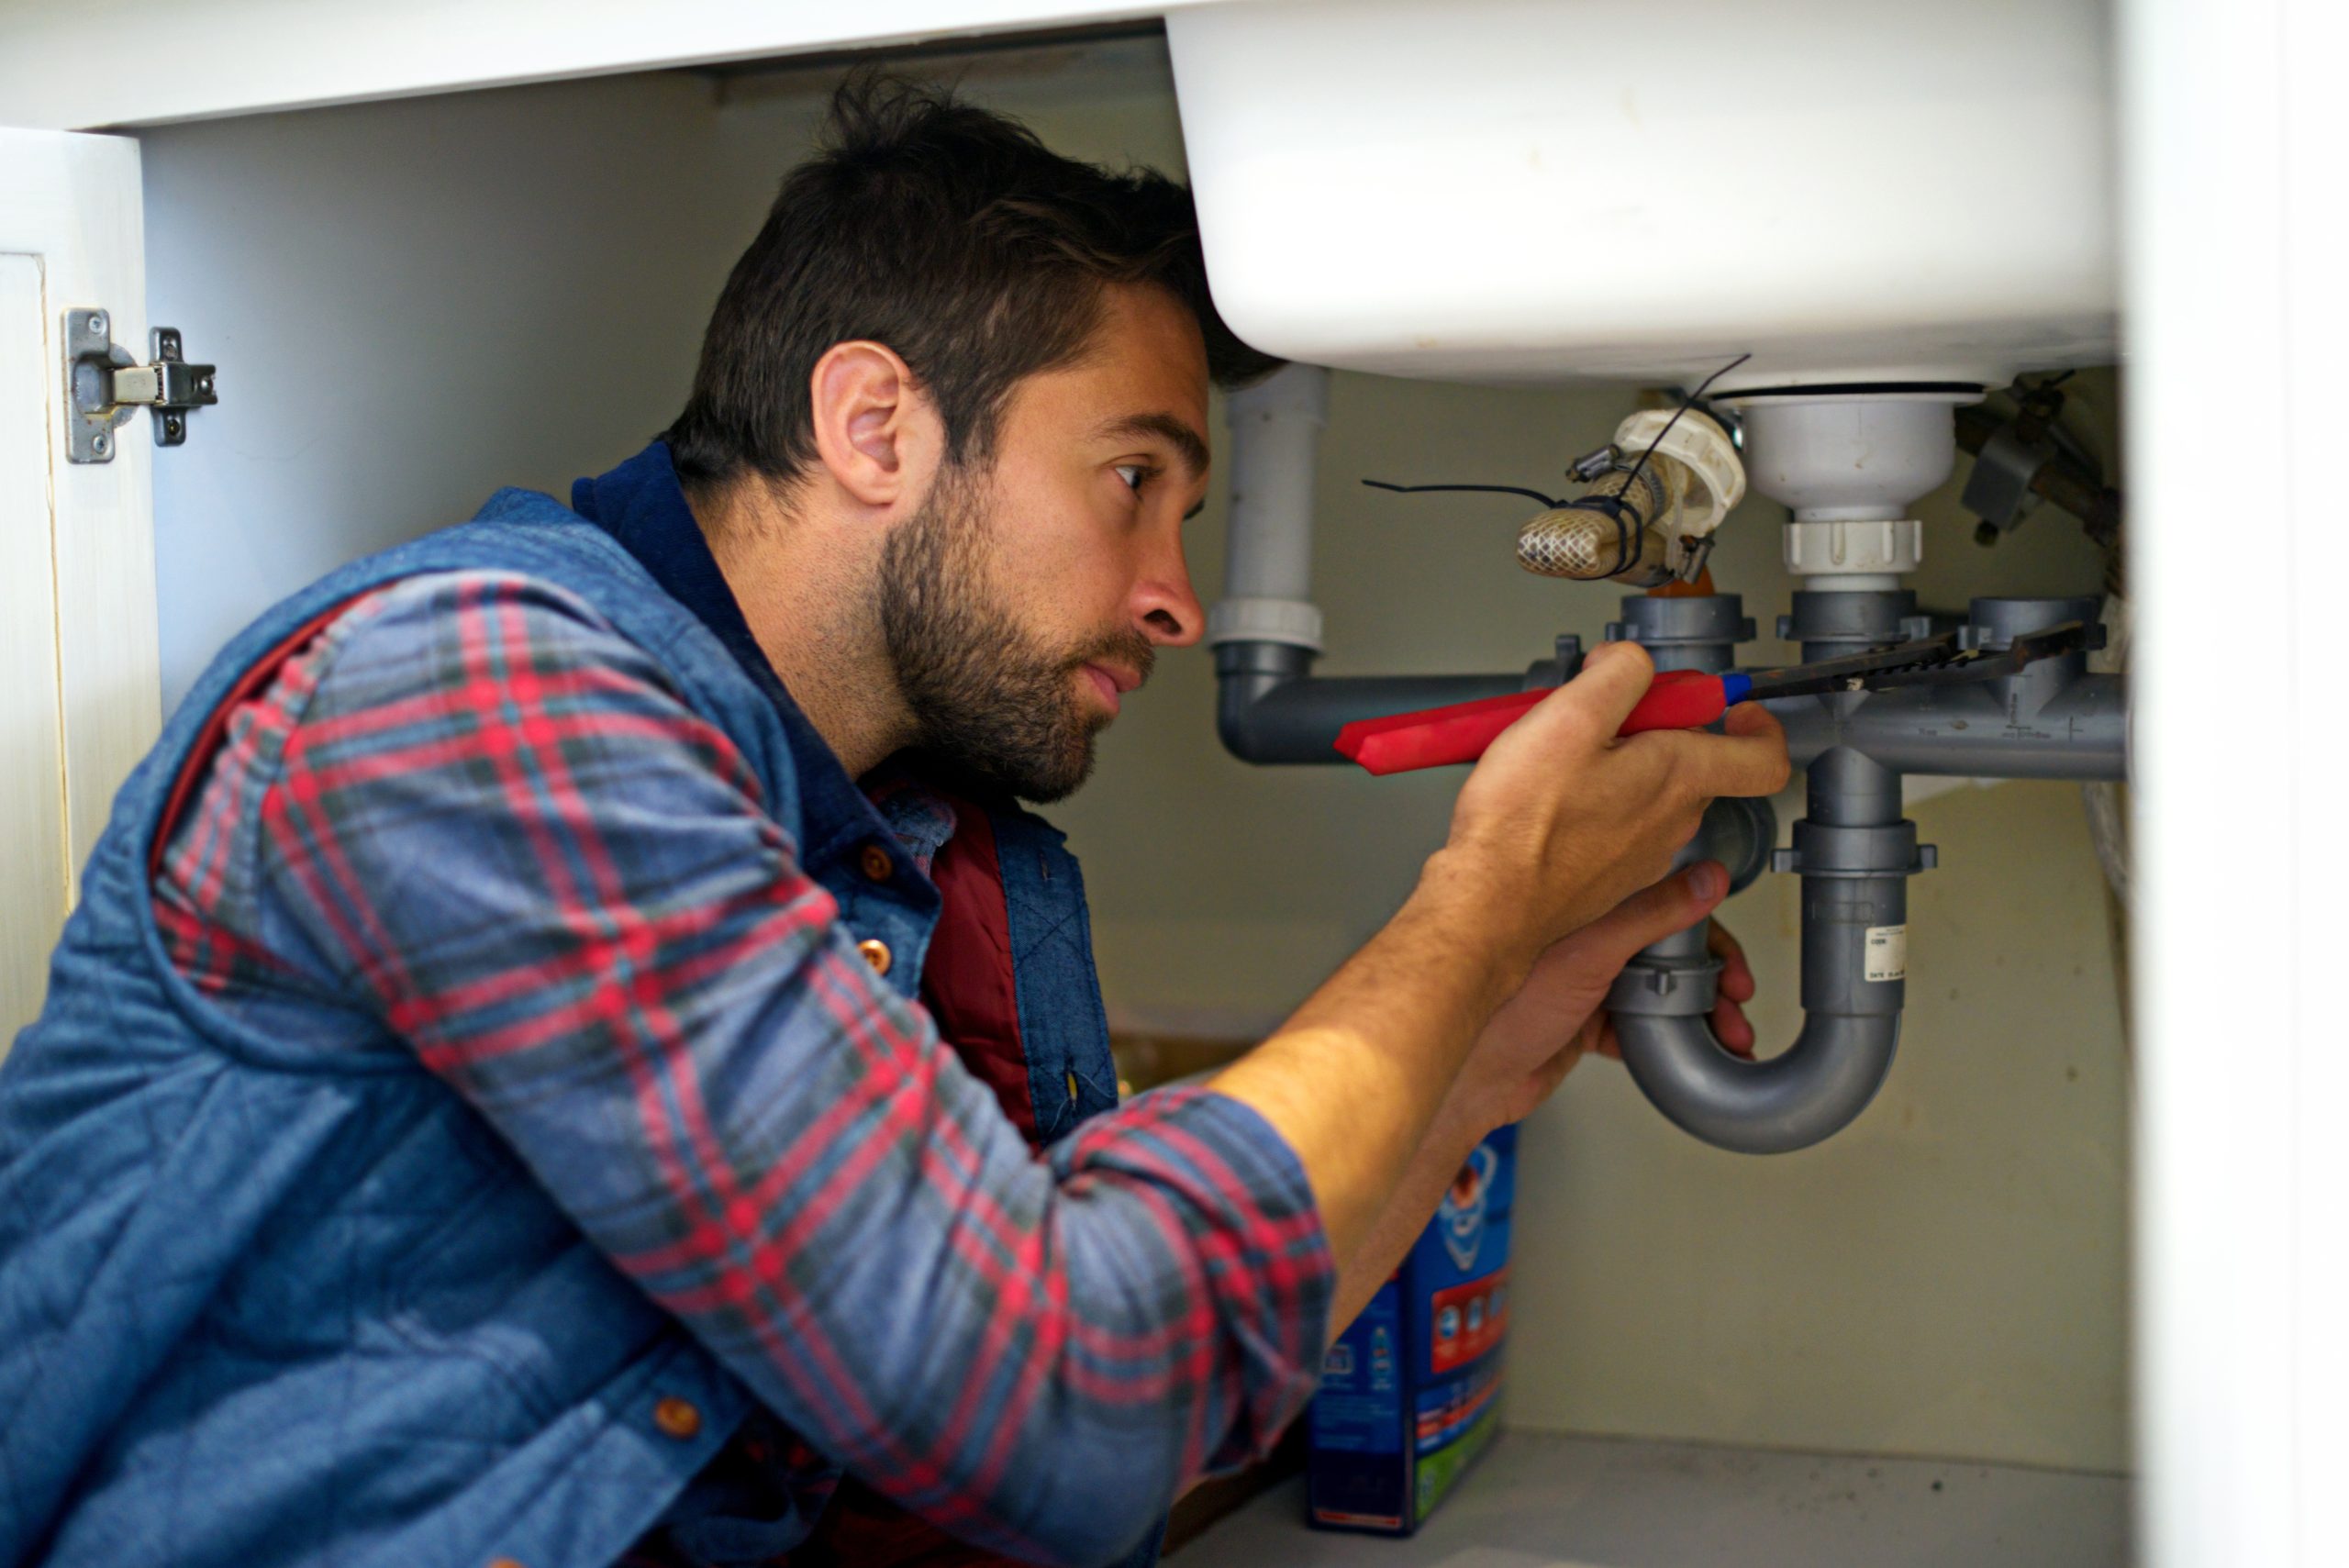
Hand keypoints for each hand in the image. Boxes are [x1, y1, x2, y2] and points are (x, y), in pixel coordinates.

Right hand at [1434, 642, 1789, 973]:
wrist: (1488, 902)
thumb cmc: (1524, 822)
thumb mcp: (1571, 714)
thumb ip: (1618, 674)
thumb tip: (1631, 663)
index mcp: (1679, 777)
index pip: (1765, 758)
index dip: (1759, 725)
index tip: (1735, 708)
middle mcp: (1672, 821)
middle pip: (1693, 762)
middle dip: (1657, 727)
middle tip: (1603, 713)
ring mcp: (1641, 853)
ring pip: (1652, 792)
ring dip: (1620, 763)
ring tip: (1562, 754)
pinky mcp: (1608, 874)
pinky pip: (1619, 823)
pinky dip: (1595, 800)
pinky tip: (1549, 794)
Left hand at [1450, 863, 1757, 1130]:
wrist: (1471, 1081)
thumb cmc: (1502, 1010)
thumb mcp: (1590, 954)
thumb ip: (1650, 915)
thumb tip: (1703, 879)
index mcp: (1581, 909)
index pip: (1658, 902)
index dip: (1703, 927)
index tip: (1732, 953)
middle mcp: (1583, 941)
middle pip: (1665, 949)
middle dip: (1711, 978)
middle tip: (1739, 1000)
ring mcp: (1584, 983)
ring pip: (1657, 990)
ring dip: (1698, 1012)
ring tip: (1729, 1034)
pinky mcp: (1582, 1024)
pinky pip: (1638, 1025)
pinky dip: (1669, 1038)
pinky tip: (1690, 1049)